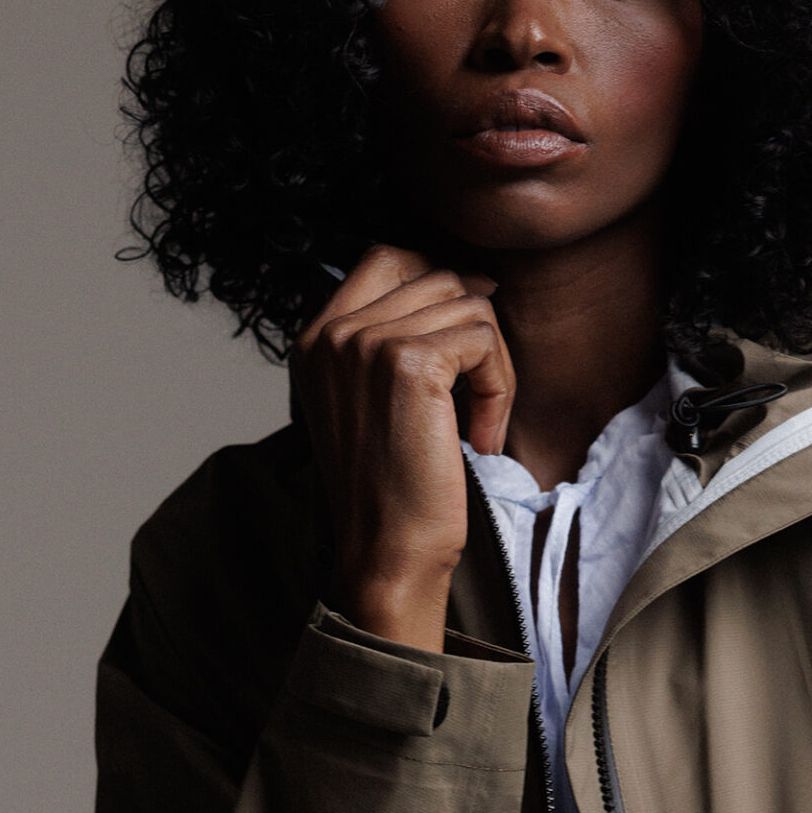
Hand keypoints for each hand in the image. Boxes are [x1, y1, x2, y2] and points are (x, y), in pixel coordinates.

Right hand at [291, 244, 514, 651]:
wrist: (384, 555)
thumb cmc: (389, 493)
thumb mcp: (372, 404)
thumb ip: (393, 341)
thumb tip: (469, 279)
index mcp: (314, 340)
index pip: (386, 257)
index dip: (440, 278)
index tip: (471, 331)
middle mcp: (332, 333)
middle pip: (436, 275)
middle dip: (475, 331)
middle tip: (479, 396)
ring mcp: (366, 343)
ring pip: (468, 304)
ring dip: (492, 367)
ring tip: (477, 426)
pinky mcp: (409, 363)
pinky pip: (483, 338)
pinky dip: (497, 390)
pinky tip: (480, 438)